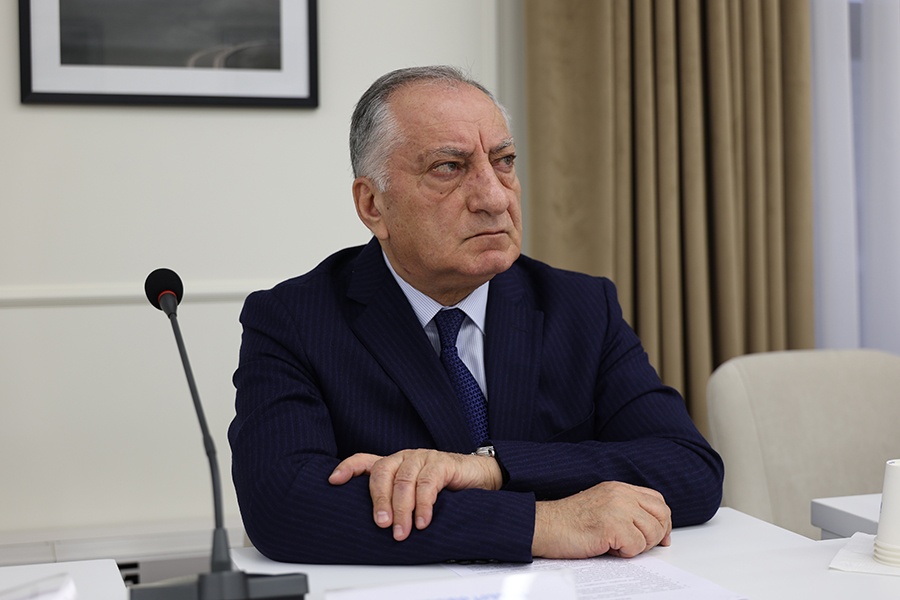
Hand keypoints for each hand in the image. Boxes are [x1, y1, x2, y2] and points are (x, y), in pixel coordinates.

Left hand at [329, 449, 502, 540]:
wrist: (479, 476)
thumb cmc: (443, 486)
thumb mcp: (415, 492)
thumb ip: (397, 499)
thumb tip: (378, 523)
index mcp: (394, 463)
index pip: (365, 460)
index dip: (348, 468)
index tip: (334, 480)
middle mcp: (405, 457)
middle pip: (383, 473)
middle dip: (380, 501)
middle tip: (382, 524)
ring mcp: (423, 458)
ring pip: (405, 481)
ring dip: (402, 510)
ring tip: (402, 531)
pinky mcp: (441, 464)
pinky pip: (428, 484)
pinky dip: (424, 505)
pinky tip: (423, 521)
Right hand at [532, 481, 671, 558]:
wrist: (545, 526)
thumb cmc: (568, 522)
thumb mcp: (601, 505)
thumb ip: (624, 509)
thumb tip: (651, 528)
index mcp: (619, 488)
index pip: (657, 500)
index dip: (662, 521)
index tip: (660, 537)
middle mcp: (621, 494)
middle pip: (661, 515)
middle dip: (656, 535)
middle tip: (639, 545)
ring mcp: (618, 508)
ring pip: (652, 533)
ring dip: (638, 546)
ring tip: (616, 545)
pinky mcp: (613, 525)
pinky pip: (636, 546)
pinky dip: (625, 553)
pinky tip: (608, 547)